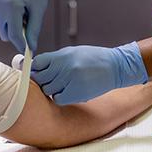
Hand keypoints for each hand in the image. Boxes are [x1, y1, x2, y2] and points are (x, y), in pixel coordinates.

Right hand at [0, 0, 53, 52]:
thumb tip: (31, 48)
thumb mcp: (39, 8)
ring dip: (10, 21)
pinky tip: (14, 0)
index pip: (14, 34)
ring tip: (23, 6)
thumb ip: (33, 30)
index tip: (28, 53)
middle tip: (29, 21)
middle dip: (17, 32)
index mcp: (12, 4)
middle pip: (5, 31)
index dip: (22, 45)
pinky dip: (4, 12)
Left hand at [31, 42, 147, 104]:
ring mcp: (71, 81)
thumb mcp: (73, 52)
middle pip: (40, 78)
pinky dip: (60, 97)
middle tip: (50, 80)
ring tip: (62, 85)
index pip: (38, 63)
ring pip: (48, 90)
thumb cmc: (94, 58)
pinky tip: (67, 92)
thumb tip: (37, 66)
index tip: (38, 71)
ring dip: (52, 89)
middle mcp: (65, 67)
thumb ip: (55, 59)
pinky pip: (58, 99)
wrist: (116, 67)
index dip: (36, 68)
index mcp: (63, 55)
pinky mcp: (77, 93)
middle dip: (43, 80)